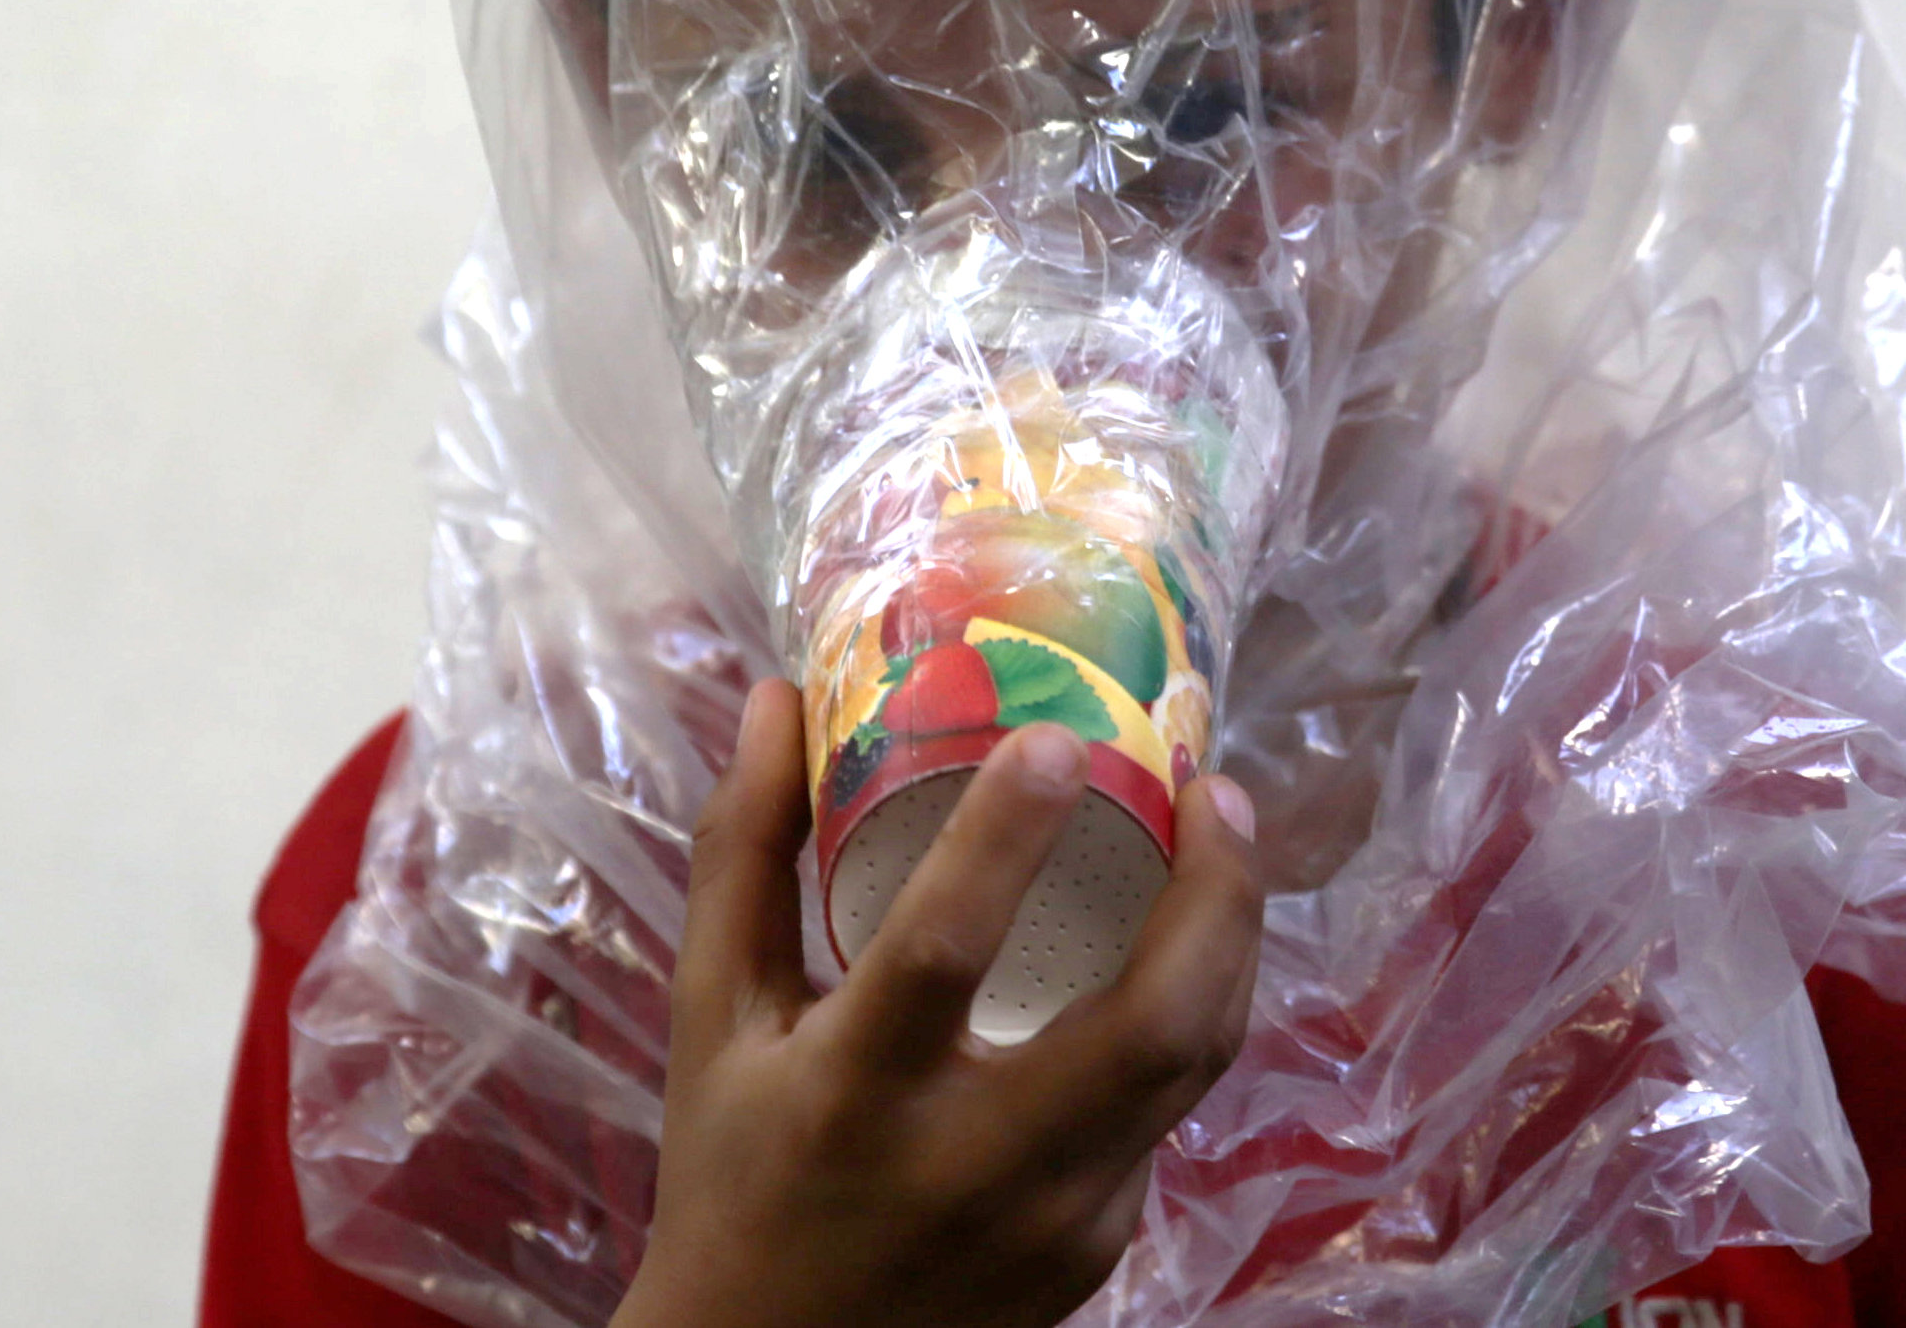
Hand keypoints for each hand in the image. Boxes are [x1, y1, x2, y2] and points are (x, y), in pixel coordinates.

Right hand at [613, 680, 1262, 1327]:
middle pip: (1147, 1027)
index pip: (944, 950)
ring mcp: (1057, 1218)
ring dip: (1229, 944)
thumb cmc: (730, 1176)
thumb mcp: (714, 1019)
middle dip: (1210, 896)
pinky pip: (1164, 1111)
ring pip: (1192, 1068)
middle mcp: (971, 1162)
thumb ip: (746, 855)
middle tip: (1213, 790)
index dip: (1005, 838)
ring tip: (1223, 843)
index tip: (1056, 739)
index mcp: (852, 1093)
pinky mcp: (1100, 1246)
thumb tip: (779, 696)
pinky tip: (1174, 948)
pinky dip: (1181, 1015)